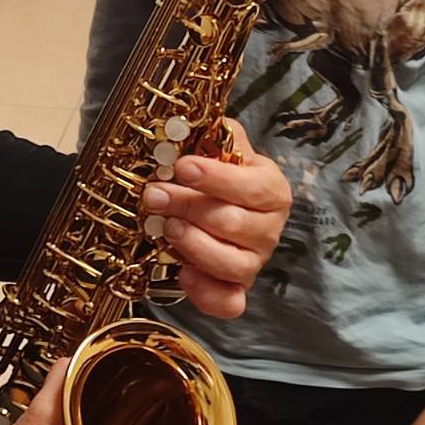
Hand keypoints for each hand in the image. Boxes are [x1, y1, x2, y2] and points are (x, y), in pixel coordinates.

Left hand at [142, 119, 291, 319]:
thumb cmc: (220, 177)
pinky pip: (230, 303)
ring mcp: (254, 262)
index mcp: (271, 190)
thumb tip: (193, 120)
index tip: (182, 166)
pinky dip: (206, 294)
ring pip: (232, 264)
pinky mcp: (238, 289)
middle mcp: (269, 230)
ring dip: (193, 245)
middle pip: (232, 223)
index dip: (216, 177)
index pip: (250, 186)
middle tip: (153, 195)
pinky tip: (183, 275)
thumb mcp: (224, 149)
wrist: (224, 205)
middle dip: (187, 207)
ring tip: (165, 228)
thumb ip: (217, 134)